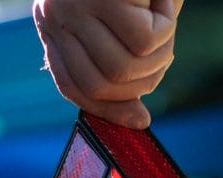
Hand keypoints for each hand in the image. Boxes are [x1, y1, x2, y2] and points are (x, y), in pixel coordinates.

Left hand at [33, 0, 181, 128]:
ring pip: (122, 67)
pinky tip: (165, 5)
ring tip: (167, 26)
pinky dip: (165, 29)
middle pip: (98, 84)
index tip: (139, 121)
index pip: (71, 85)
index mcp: (55, 24)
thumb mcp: (120, 16)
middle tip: (165, 55)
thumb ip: (122, 60)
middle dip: (142, 84)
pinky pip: (142, 40)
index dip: (106, 110)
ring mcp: (74, 7)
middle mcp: (56, 16)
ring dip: (158, 56)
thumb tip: (139, 121)